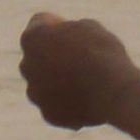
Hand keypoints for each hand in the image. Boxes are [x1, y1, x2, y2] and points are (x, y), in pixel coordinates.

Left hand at [18, 11, 133, 130]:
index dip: (58, 24)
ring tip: (86, 83)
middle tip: (80, 58)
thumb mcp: (89, 28)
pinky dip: (69, 105)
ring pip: (44, 85)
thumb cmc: (103, 52)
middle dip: (53, 57)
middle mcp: (26, 65)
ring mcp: (35, 93)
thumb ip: (70, 33)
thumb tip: (68, 43)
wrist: (113, 89)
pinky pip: (57, 108)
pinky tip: (90, 101)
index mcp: (32, 37)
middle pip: (38, 57)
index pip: (40, 24)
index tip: (76, 32)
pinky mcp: (49, 115)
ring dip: (59, 83)